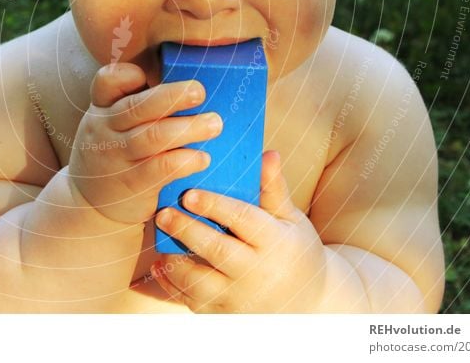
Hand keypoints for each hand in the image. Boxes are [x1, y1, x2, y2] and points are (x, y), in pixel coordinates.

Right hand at [68, 63, 222, 225]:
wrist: (90, 204)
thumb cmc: (113, 151)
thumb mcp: (110, 123)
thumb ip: (136, 103)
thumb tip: (186, 84)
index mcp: (102, 108)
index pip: (107, 82)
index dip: (127, 75)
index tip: (149, 74)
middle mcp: (105, 129)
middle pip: (137, 107)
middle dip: (171, 97)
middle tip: (199, 91)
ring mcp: (117, 157)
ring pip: (153, 137)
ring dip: (187, 129)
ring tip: (215, 124)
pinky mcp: (132, 183)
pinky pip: (160, 168)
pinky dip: (184, 161)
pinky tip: (202, 158)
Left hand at [150, 151, 328, 312]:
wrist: (311, 304)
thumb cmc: (297, 251)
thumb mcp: (292, 220)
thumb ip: (274, 190)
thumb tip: (267, 154)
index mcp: (276, 243)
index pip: (243, 220)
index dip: (215, 206)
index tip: (189, 193)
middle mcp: (259, 274)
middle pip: (217, 251)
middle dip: (187, 230)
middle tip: (162, 213)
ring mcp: (241, 299)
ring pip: (200, 283)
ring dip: (175, 262)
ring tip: (158, 239)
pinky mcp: (226, 315)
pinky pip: (194, 302)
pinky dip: (173, 286)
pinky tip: (160, 265)